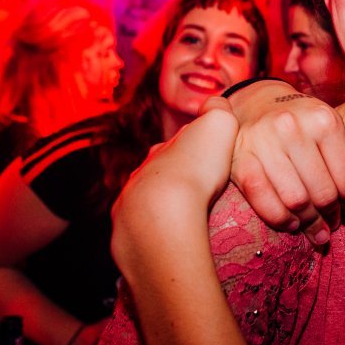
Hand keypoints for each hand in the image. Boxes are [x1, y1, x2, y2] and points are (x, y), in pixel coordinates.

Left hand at [111, 103, 239, 276]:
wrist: (163, 215)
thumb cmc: (195, 169)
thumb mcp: (218, 125)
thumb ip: (218, 109)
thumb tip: (216, 101)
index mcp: (161, 152)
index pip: (175, 147)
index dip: (192, 152)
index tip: (208, 163)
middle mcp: (139, 178)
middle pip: (157, 177)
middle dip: (174, 183)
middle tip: (198, 196)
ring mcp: (128, 209)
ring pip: (146, 207)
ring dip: (162, 213)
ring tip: (185, 224)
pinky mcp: (126, 240)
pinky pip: (142, 237)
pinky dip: (155, 237)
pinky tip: (170, 243)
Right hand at [227, 87, 344, 244]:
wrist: (259, 107)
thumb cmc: (307, 126)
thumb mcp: (343, 135)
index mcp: (324, 119)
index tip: (341, 199)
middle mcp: (292, 126)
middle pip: (322, 193)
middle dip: (328, 213)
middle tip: (327, 220)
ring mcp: (263, 141)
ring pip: (295, 200)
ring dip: (307, 221)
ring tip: (311, 224)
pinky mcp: (240, 157)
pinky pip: (263, 199)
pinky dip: (279, 218)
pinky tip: (290, 222)